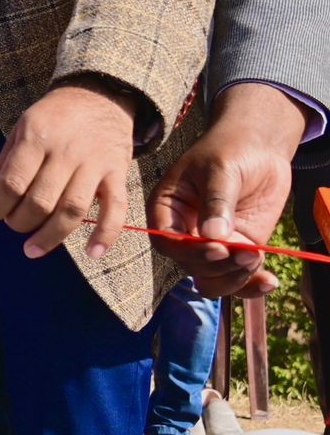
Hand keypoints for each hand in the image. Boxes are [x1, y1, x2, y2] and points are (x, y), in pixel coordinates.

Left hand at [0, 81, 134, 258]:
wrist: (99, 94)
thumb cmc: (53, 117)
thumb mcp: (20, 131)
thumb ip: (3, 167)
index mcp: (36, 138)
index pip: (12, 183)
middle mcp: (66, 152)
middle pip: (41, 201)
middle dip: (19, 222)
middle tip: (13, 225)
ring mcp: (95, 164)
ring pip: (73, 210)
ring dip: (51, 237)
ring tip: (34, 249)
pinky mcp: (118, 173)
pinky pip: (116, 209)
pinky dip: (106, 234)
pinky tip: (93, 253)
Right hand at [148, 84, 301, 297]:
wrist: (258, 148)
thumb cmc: (230, 150)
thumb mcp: (220, 169)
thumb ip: (217, 201)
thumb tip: (214, 236)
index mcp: (167, 209)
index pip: (167, 241)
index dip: (189, 251)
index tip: (218, 248)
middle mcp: (185, 232)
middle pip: (190, 265)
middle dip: (218, 265)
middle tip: (247, 252)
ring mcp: (212, 244)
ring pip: (212, 279)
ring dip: (234, 278)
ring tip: (257, 258)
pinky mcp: (238, 249)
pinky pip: (238, 278)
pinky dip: (252, 286)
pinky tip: (269, 281)